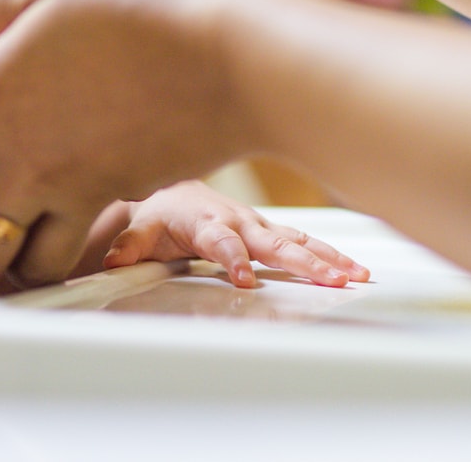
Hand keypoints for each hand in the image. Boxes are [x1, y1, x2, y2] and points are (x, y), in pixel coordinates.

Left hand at [0, 0, 280, 288]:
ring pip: (29, 262)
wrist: (242, 54)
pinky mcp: (128, 193)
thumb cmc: (146, 4)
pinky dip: (71, 240)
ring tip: (8, 241)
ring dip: (11, 261)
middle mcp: (28, 163)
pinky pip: (86, 240)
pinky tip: (78, 211)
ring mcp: (81, 188)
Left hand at [105, 180, 368, 287]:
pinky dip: (331, 254)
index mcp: (206, 222)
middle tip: (329, 280)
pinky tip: (357, 270)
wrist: (176, 189)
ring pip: (296, 241)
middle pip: (272, 243)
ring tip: (355, 276)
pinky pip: (304, 242)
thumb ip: (130, 245)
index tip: (245, 279)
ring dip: (326, 258)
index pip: (223, 243)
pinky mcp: (271, 231)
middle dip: (301, 261)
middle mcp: (239, 221)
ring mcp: (259, 226)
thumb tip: (113, 259)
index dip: (234, 259)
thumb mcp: (139, 228)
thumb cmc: (160, 212)